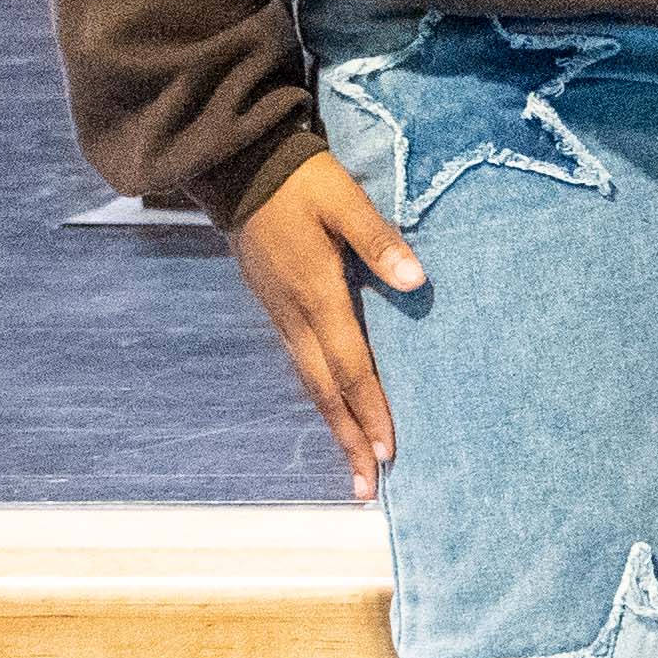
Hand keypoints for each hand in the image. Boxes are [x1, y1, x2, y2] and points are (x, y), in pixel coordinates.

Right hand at [227, 152, 422, 497]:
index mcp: (316, 295)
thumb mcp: (344, 200)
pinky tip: (333, 409)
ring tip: (354, 466)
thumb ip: (380, 241)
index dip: (369, 411)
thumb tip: (417, 282)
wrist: (239, 168)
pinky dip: (320, 396)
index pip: (350, 368)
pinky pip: (300, 364)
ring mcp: (279, 314)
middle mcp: (294, 316)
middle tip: (367, 488)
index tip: (388, 452)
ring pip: (310, 383)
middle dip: (349, 440)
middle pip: (325, 392)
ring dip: (334, 425)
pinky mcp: (274, 307)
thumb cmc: (300, 181)